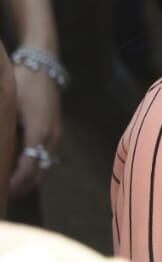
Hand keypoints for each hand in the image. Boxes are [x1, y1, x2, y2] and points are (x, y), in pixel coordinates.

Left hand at [9, 61, 61, 197]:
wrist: (44, 64)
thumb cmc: (23, 82)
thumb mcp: (8, 104)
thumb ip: (3, 128)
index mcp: (39, 132)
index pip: (28, 168)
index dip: (15, 183)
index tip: (1, 192)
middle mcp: (51, 137)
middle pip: (40, 172)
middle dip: (23, 187)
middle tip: (4, 196)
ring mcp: (56, 134)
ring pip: (46, 166)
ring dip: (30, 179)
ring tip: (11, 188)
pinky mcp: (55, 130)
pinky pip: (47, 157)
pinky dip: (36, 168)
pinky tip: (21, 170)